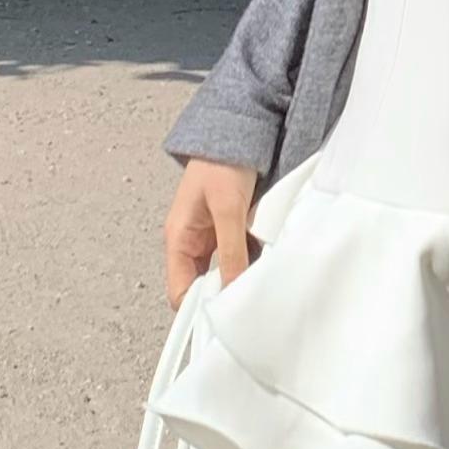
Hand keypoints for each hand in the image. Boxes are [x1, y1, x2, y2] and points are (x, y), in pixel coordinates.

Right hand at [165, 155, 259, 310]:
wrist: (241, 128)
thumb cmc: (223, 162)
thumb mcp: (228, 210)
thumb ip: (230, 252)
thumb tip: (231, 292)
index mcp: (179, 239)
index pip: (181, 292)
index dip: (199, 310)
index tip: (225, 320)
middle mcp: (194, 242)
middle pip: (204, 286)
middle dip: (225, 296)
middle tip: (250, 306)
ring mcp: (214, 236)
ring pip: (226, 272)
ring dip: (242, 277)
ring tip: (262, 285)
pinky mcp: (233, 230)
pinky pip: (241, 256)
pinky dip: (254, 261)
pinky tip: (269, 264)